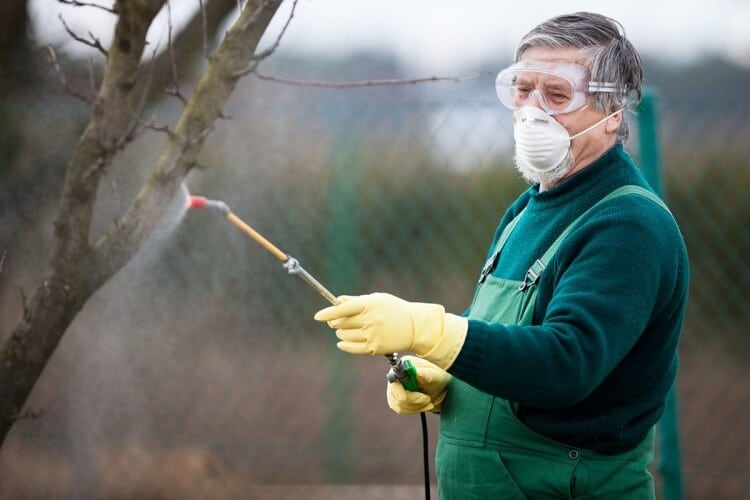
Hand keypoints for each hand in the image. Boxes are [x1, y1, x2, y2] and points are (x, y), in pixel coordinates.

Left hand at [314, 292, 467, 368]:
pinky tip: (342, 342)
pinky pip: (351, 348)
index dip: (328, 313)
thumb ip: (355, 300)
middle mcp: (370, 320)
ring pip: (344, 335)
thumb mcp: (377, 299)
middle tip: (337, 320)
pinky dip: (344, 345)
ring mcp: (372, 335)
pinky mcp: (374, 348)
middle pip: (341, 323)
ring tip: (349, 329)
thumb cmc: (393, 309)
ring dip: (341, 332)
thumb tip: (337, 301)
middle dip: (335, 322)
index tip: (318, 316)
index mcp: (369, 305)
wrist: (415, 327)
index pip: (342, 309)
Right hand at [387, 356, 450, 413]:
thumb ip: (426, 374)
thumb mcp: (436, 375)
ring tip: (427, 400)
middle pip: (396, 395)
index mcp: (403, 366)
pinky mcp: (396, 399)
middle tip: (428, 398)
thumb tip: (417, 372)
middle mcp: (395, 377)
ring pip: (400, 405)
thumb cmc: (437, 378)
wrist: (439, 387)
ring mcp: (394, 389)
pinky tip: (424, 404)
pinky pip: (401, 410)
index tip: (418, 397)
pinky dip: (415, 409)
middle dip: (415, 400)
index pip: (395, 381)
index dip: (402, 391)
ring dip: (417, 406)